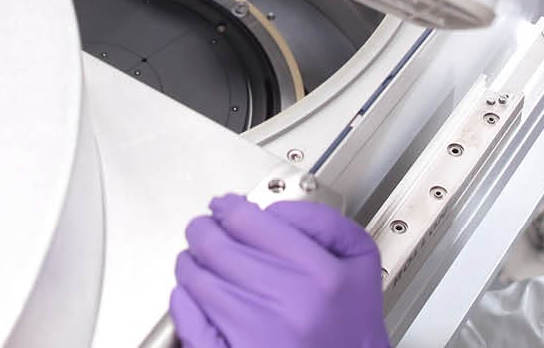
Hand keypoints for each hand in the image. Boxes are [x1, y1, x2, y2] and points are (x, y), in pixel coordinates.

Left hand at [170, 194, 389, 347]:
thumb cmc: (350, 330)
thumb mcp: (360, 263)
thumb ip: (324, 223)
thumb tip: (272, 211)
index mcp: (321, 276)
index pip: (249, 221)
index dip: (228, 208)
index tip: (224, 208)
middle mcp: (290, 305)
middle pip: (215, 246)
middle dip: (204, 232)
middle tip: (204, 231)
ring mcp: (258, 335)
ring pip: (197, 280)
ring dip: (192, 265)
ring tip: (200, 265)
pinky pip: (189, 320)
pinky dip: (183, 302)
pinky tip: (194, 297)